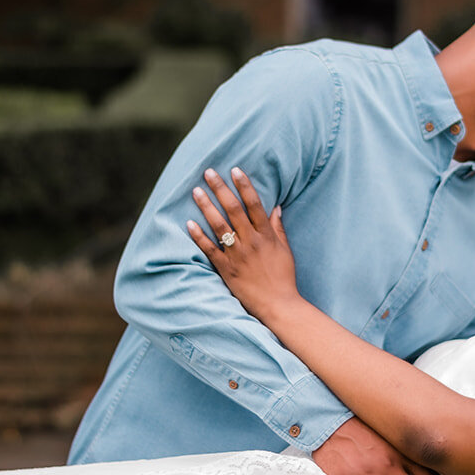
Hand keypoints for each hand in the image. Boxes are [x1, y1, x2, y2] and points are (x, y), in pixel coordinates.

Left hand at [186, 167, 300, 323]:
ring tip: (196, 191)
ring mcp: (237, 255)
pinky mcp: (226, 269)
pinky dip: (198, 236)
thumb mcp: (285, 250)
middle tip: (208, 172)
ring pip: (219, 226)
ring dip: (206, 206)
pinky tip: (189, 223)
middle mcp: (250, 242)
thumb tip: (276, 207)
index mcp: (266, 235)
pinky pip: (209, 250)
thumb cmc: (283, 277)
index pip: (254, 204)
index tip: (235, 170)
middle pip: (233, 209)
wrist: (278, 304)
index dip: (244, 185)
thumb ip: (278, 228)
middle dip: (220, 189)